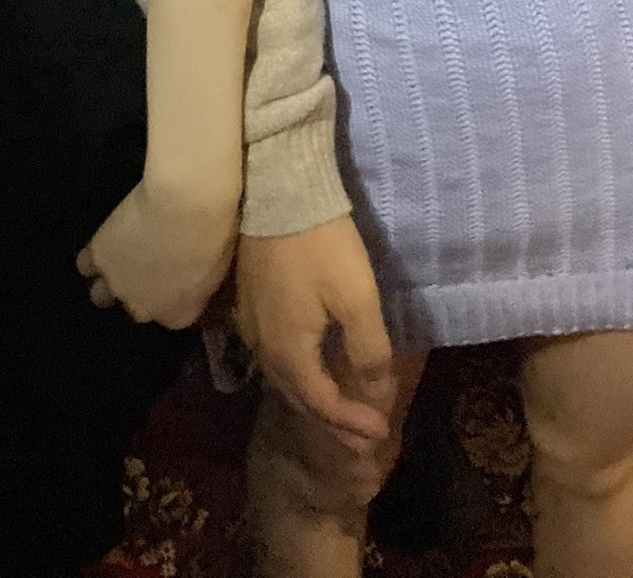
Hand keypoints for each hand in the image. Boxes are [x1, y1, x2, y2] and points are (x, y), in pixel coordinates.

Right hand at [78, 180, 237, 330]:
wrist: (186, 203)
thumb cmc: (216, 232)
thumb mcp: (218, 269)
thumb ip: (199, 286)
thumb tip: (191, 282)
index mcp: (178, 316)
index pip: (170, 317)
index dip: (171, 297)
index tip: (176, 280)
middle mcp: (144, 310)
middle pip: (136, 309)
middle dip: (140, 292)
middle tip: (150, 267)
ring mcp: (117, 285)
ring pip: (101, 295)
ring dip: (110, 281)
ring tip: (120, 260)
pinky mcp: (98, 257)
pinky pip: (86, 265)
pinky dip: (93, 257)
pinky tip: (103, 245)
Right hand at [235, 216, 394, 454]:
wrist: (278, 191)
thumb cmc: (321, 245)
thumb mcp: (357, 297)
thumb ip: (368, 350)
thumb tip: (377, 393)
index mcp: (289, 353)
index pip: (324, 405)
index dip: (354, 423)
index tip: (382, 431)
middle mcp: (264, 349)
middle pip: (301, 399)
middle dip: (334, 423)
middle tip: (364, 440)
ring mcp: (252, 326)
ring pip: (285, 380)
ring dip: (316, 401)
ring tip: (342, 413)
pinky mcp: (250, 304)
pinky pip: (276, 358)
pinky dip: (300, 376)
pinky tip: (311, 369)